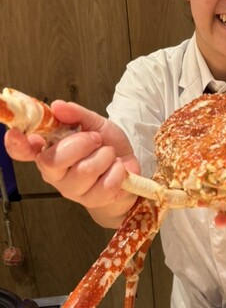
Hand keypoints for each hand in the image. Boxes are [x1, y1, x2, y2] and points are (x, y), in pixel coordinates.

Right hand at [5, 100, 139, 209]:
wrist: (128, 169)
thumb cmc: (106, 147)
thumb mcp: (94, 124)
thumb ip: (76, 114)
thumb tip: (58, 106)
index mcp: (48, 150)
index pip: (22, 151)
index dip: (17, 144)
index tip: (15, 134)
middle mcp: (54, 173)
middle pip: (54, 161)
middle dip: (82, 144)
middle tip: (96, 139)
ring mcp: (72, 190)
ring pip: (85, 171)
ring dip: (105, 156)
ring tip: (109, 155)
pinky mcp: (92, 201)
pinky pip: (106, 184)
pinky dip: (118, 171)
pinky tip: (117, 169)